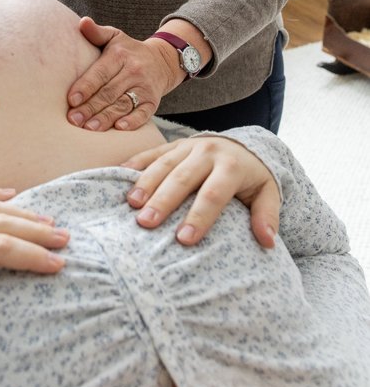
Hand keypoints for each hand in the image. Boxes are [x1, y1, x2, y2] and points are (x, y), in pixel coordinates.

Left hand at [67, 18, 180, 130]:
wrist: (162, 60)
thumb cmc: (128, 50)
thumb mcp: (115, 37)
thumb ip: (97, 33)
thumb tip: (82, 22)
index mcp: (120, 55)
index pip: (100, 73)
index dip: (86, 86)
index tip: (71, 100)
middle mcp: (133, 71)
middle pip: (109, 92)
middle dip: (90, 107)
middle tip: (74, 120)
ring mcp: (144, 87)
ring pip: (123, 105)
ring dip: (106, 118)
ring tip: (89, 128)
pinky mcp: (153, 102)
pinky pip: (143, 113)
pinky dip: (133, 121)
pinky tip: (119, 128)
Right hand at [122, 137, 279, 247]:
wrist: (243, 146)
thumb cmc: (252, 178)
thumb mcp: (268, 193)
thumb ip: (267, 216)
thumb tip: (267, 242)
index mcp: (231, 166)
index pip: (213, 194)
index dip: (199, 216)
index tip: (184, 239)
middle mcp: (208, 151)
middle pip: (183, 178)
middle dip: (164, 201)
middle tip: (146, 223)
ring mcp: (188, 145)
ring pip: (164, 163)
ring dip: (146, 183)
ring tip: (131, 204)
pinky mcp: (173, 144)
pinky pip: (152, 152)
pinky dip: (135, 163)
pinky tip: (120, 176)